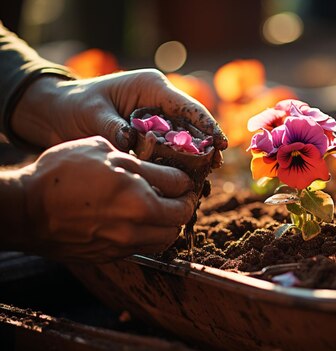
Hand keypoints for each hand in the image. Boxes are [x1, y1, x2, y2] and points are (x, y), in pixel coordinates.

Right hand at [6, 136, 195, 262]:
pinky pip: (145, 248)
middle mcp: (136, 224)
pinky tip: (139, 221)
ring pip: (166, 238)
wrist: (25, 211)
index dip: (186, 179)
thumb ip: (138, 162)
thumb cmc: (60, 175)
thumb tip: (163, 170)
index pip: (181, 187)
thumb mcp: (102, 151)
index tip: (184, 178)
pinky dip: (150, 235)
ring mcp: (124, 243)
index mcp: (137, 195)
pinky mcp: (112, 256)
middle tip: (179, 194)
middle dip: (184, 203)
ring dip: (170, 223)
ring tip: (161, 209)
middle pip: (181, 216)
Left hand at [11, 69, 226, 166]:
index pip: (186, 106)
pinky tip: (184, 182)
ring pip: (184, 141)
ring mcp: (157, 122)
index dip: (207, 124)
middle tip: (216, 166)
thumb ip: (114, 128)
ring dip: (194, 159)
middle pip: (191, 125)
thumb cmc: (74, 106)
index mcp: (151, 87)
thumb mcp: (92, 114)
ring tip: (204, 178)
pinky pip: (170, 153)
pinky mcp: (151, 139)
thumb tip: (131, 143)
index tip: (220, 142)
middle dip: (206, 145)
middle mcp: (160, 104)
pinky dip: (177, 166)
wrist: (57, 113)